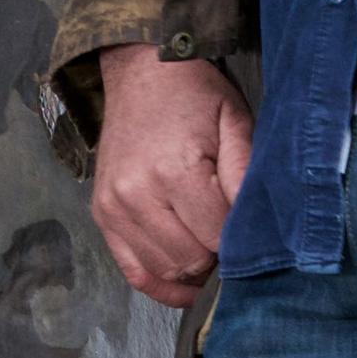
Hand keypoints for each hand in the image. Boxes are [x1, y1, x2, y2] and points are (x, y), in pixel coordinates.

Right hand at [89, 42, 253, 305]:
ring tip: (213, 250)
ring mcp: (113, 208)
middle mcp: (137, 195)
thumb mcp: (235, 122)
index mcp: (175, 171)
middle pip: (191, 261)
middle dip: (218, 258)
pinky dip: (161, 285)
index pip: (218, 238)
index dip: (241, 242)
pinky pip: (133, 271)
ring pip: (164, 270)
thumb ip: (245, 175)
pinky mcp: (101, 215)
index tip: (252, 230)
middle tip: (234, 239)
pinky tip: (187, 285)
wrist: (141, 72)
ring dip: (193, 270)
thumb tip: (255, 229)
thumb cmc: (196, 96)